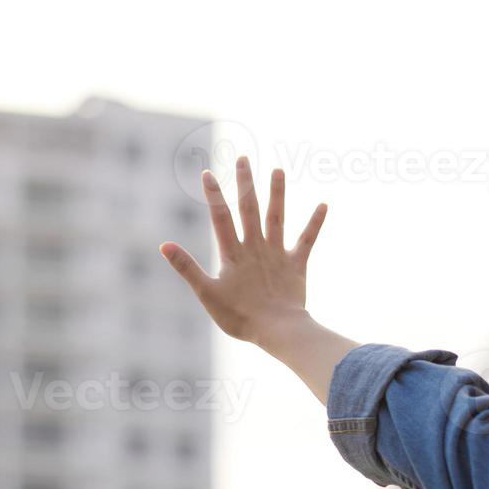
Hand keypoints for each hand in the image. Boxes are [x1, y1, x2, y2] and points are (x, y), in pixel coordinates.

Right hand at [159, 156, 327, 345]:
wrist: (277, 330)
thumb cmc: (239, 317)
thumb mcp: (207, 293)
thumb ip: (186, 267)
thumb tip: (164, 245)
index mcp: (233, 254)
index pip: (220, 217)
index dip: (213, 195)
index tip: (208, 173)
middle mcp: (256, 247)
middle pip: (249, 209)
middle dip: (245, 183)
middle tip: (244, 158)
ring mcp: (277, 254)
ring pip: (277, 217)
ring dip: (278, 193)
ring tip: (279, 170)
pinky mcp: (296, 264)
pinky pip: (307, 240)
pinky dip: (315, 222)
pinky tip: (324, 204)